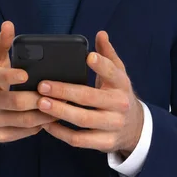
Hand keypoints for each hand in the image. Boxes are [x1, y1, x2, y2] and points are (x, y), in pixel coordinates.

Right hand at [0, 21, 57, 149]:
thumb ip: (2, 42)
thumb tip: (8, 24)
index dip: (11, 76)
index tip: (26, 75)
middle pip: (15, 102)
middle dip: (37, 98)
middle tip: (58, 92)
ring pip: (23, 120)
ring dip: (45, 113)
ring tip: (62, 104)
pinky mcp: (1, 136)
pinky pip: (25, 132)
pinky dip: (41, 125)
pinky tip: (54, 116)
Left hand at [37, 31, 143, 157]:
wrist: (135, 127)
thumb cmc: (118, 93)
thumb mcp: (118, 73)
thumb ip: (108, 53)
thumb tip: (101, 33)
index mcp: (121, 84)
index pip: (112, 72)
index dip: (101, 65)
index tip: (87, 57)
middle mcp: (119, 104)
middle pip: (89, 98)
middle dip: (64, 91)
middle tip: (43, 85)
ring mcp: (112, 125)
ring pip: (83, 120)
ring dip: (60, 112)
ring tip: (41, 103)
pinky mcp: (105, 142)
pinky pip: (80, 140)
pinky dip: (62, 133)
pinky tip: (47, 124)